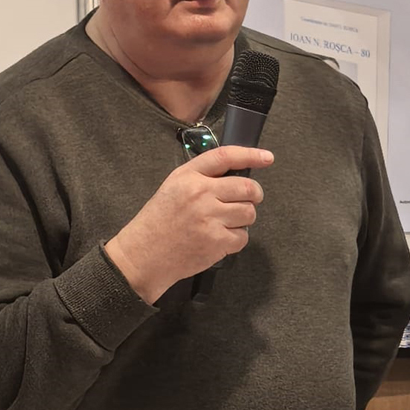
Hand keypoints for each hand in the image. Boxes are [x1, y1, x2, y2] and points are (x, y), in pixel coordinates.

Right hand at [105, 145, 273, 304]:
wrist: (144, 254)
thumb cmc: (159, 221)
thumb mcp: (173, 187)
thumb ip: (202, 177)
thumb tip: (236, 175)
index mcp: (188, 176)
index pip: (225, 157)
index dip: (250, 155)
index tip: (266, 157)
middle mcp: (200, 193)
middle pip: (247, 188)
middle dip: (253, 195)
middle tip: (247, 200)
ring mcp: (209, 218)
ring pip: (249, 212)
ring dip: (243, 218)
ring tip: (225, 222)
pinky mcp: (216, 240)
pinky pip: (243, 236)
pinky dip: (236, 239)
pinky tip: (219, 238)